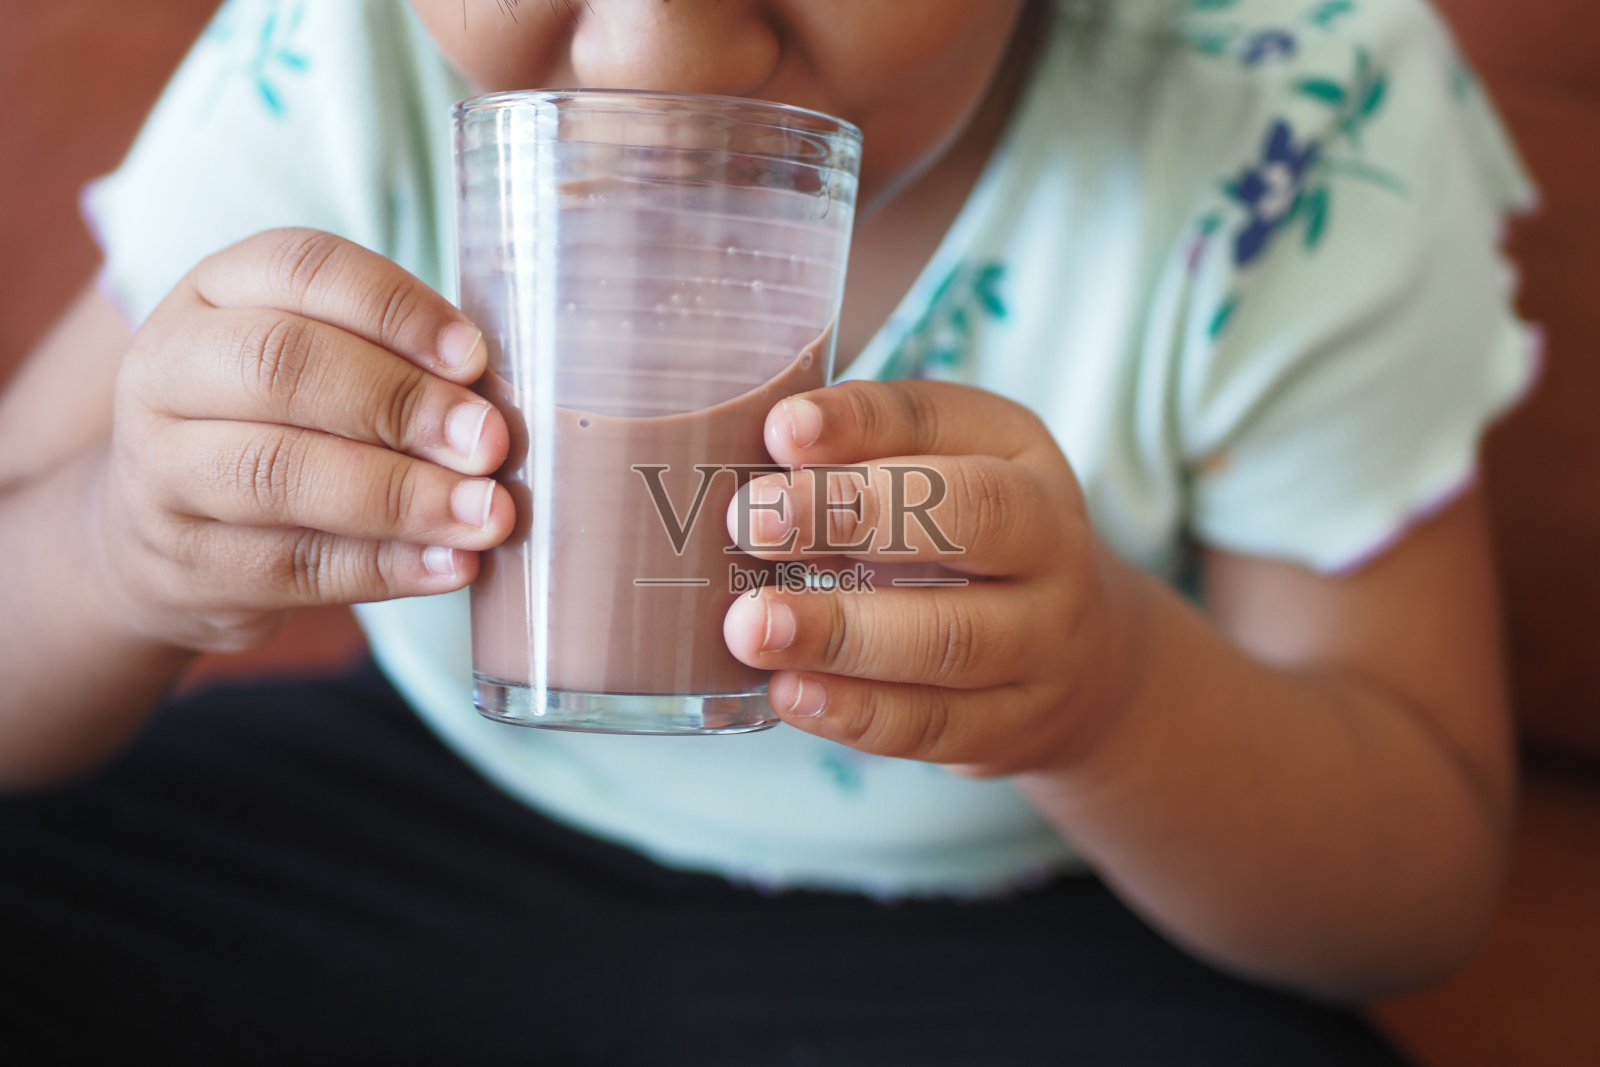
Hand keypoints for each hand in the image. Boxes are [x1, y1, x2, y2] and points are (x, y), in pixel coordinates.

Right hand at [94, 228, 513, 652]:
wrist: (159, 538)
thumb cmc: (278, 427)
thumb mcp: (314, 365)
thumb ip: (394, 363)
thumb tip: (495, 406)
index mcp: (212, 293)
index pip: (298, 266)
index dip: (394, 307)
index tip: (474, 357)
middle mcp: (167, 370)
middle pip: (279, 365)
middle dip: (400, 402)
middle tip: (489, 443)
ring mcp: (161, 472)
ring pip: (278, 473)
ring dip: (402, 496)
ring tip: (485, 514)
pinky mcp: (184, 565)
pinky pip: (292, 565)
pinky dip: (386, 567)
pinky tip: (452, 564)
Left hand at [722, 380, 1138, 776]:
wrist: (1084, 662)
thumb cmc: (967, 547)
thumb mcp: (935, 476)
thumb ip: (855, 462)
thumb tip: (758, 471)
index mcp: (1016, 451)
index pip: (939, 419)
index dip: (857, 424)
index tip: (779, 433)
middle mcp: (1050, 540)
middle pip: (968, 516)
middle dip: (851, 514)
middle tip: (753, 523)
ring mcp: (1044, 641)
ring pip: (951, 637)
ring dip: (841, 633)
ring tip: (752, 628)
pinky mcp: (1015, 726)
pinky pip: (935, 723)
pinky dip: (856, 712)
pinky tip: (788, 692)